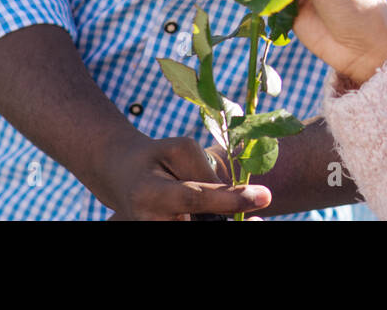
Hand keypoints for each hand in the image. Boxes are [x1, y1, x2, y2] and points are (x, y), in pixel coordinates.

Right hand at [96, 132, 270, 219]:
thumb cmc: (157, 158)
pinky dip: (214, 222)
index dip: (230, 199)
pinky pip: (198, 231)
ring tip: (248, 216)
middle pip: (200, 228)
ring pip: (201, 231)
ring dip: (222, 222)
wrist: (121, 176)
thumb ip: (207, 173)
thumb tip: (239, 196)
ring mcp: (152, 232)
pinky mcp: (163, 235)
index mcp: (150, 193)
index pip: (195, 199)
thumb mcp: (180, 151)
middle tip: (257, 217)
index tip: (265, 196)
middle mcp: (149, 223)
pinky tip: (228, 216)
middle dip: (230, 222)